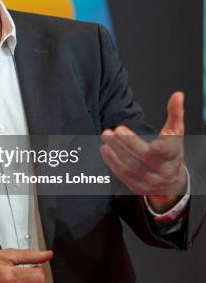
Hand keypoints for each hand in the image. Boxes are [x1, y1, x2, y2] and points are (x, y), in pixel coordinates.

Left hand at [100, 91, 186, 211]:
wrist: (171, 182)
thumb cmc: (171, 153)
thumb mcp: (176, 134)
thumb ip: (175, 114)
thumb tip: (177, 95)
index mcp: (172, 154)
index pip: (164, 148)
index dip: (152, 140)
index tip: (133, 131)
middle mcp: (162, 169)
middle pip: (143, 157)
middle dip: (126, 143)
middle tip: (110, 131)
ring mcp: (150, 180)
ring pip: (131, 167)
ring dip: (116, 152)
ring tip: (105, 137)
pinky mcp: (138, 187)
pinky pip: (124, 175)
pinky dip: (112, 162)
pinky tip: (105, 150)